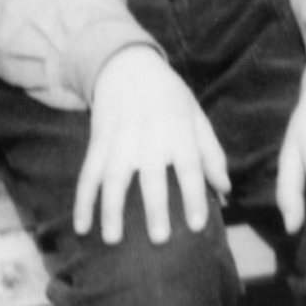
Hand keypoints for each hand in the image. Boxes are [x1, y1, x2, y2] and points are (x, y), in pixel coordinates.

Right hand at [78, 46, 229, 244]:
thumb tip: (225, 190)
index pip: (190, 166)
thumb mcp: (196, 117)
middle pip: (152, 175)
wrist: (128, 66)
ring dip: (111, 209)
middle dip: (155, 207)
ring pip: (114, 178)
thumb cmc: (170, 97)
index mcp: (179, 130)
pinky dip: (82, 201)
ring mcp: (120, 140)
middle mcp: (149, 137)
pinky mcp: (98, 142)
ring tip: (113, 239)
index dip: (195, 195)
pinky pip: (87, 174)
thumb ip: (211, 153)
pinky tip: (81, 226)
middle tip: (159, 239)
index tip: (197, 225)